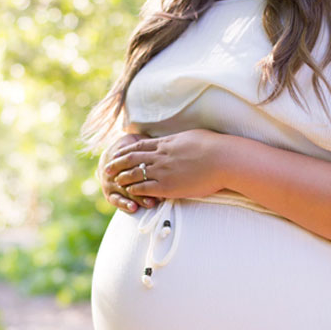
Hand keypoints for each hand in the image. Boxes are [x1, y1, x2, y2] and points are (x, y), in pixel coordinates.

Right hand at [97, 132, 160, 212]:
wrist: (109, 157)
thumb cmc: (129, 148)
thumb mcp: (133, 140)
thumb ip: (141, 141)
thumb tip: (152, 139)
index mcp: (120, 155)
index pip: (132, 161)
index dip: (145, 167)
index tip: (160, 173)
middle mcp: (113, 170)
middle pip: (129, 178)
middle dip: (145, 185)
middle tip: (161, 191)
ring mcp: (109, 183)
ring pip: (125, 190)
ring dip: (138, 197)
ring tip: (150, 203)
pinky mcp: (109, 194)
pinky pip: (116, 200)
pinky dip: (124, 204)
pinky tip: (134, 208)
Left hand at [103, 128, 225, 198]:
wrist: (223, 160)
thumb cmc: (215, 147)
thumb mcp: (193, 137)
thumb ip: (181, 141)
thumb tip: (179, 140)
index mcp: (166, 143)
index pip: (139, 146)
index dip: (126, 150)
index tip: (117, 153)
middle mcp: (160, 156)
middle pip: (131, 158)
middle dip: (117, 163)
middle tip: (107, 168)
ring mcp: (163, 171)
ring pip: (135, 173)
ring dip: (123, 177)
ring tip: (115, 181)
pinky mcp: (168, 186)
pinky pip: (144, 188)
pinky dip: (135, 189)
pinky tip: (129, 192)